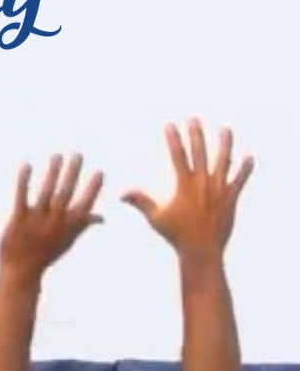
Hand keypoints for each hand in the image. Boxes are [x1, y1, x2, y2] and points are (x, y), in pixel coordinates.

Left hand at [0, 155, 103, 279]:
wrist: (21, 272)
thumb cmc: (46, 255)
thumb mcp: (67, 241)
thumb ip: (83, 225)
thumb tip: (102, 218)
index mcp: (68, 228)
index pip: (85, 205)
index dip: (93, 189)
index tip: (99, 172)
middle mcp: (54, 223)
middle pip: (66, 194)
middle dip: (73, 174)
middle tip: (78, 155)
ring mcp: (36, 221)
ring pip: (46, 193)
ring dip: (53, 173)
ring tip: (58, 156)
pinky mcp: (18, 220)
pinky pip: (21, 197)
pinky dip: (24, 180)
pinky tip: (27, 165)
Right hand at [122, 121, 252, 257]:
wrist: (201, 250)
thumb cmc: (177, 236)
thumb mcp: (156, 218)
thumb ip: (140, 202)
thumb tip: (121, 194)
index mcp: (184, 185)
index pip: (177, 155)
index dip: (173, 138)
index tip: (170, 125)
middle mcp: (203, 182)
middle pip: (200, 151)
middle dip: (196, 133)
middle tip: (194, 119)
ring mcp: (219, 188)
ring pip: (224, 159)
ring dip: (225, 142)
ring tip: (225, 129)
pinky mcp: (231, 197)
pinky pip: (240, 179)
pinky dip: (245, 168)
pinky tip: (249, 158)